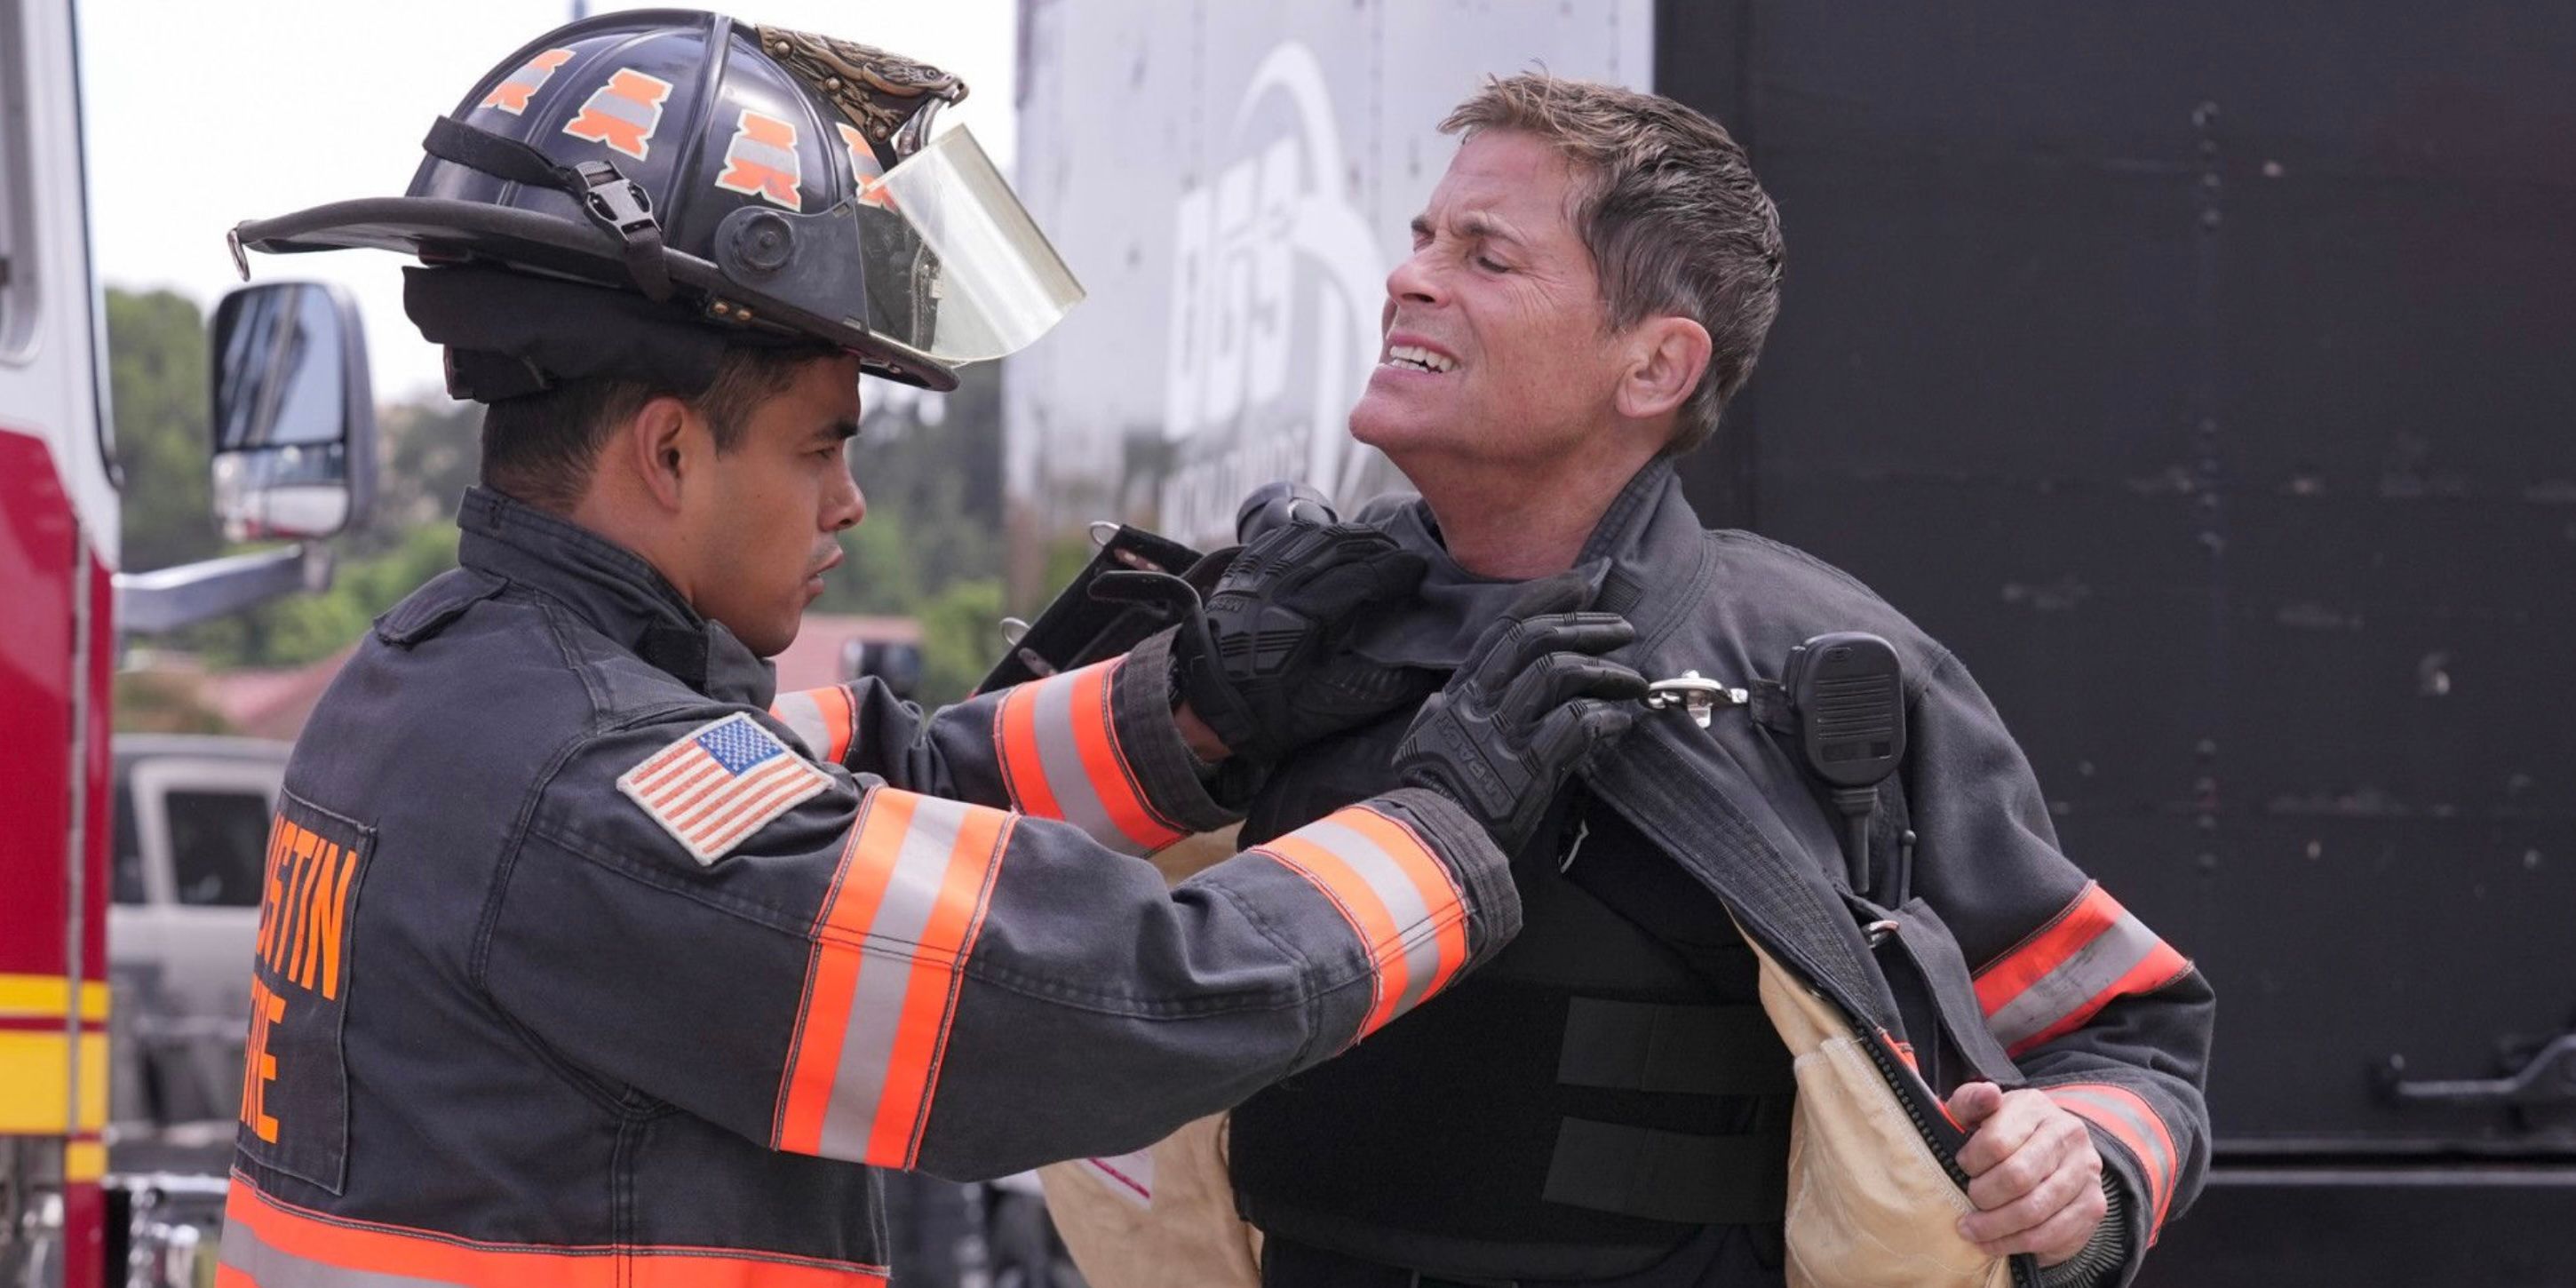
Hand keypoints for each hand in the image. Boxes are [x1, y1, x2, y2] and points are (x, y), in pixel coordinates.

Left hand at [1163, 521, 1433, 762]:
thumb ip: (1381, 688)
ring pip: (1309, 535)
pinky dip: (1312, 534)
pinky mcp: (1240, 571)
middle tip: (1403, 555)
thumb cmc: (1270, 714)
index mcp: (1299, 622)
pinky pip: (1281, 537)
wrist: (1207, 708)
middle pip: (1337, 547)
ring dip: (1347, 536)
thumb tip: (1427, 668)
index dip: (1395, 571)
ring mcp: (1254, 574)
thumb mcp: (1329, 711)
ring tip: (1375, 546)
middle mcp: (1275, 588)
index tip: (1419, 570)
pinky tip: (1330, 540)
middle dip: (1377, 546)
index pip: (1360, 578)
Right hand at [1391, 582, 1646, 856]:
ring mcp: (1502, 734)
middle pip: (1537, 641)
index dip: (1549, 596)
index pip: (1506, 626)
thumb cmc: (1435, 797)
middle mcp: (1479, 703)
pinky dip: (1605, 719)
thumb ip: (1449, 709)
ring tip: (1634, 681)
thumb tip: (1458, 691)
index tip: (1585, 579)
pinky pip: (1576, 726)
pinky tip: (1622, 724)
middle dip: (1586, 625)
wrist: (1431, 844)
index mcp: (1460, 692)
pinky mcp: (1527, 769)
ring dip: (1606, 673)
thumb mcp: (1429, 738)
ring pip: (1559, 675)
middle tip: (1624, 627)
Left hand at [1949, 1082, 2108, 1266]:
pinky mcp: (2093, 1204)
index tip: (1960, 1167)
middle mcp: (2068, 1135)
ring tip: (1971, 1229)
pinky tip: (1994, 1243)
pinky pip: (2053, 1233)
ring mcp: (2086, 1171)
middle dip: (1983, 1197)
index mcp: (2036, 1107)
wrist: (2047, 1151)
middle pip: (2017, 1178)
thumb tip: (1988, 1093)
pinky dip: (2016, 1244)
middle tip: (1966, 1201)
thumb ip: (1970, 1101)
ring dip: (1995, 1227)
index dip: (1971, 1162)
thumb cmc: (2000, 1133)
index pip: (1997, 1141)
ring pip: (2035, 1210)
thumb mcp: (1977, 1112)